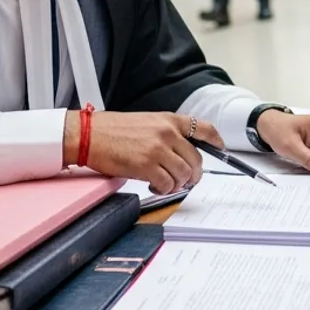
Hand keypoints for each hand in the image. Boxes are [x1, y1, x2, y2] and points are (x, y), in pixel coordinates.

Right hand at [63, 111, 222, 195]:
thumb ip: (166, 134)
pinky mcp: (146, 165)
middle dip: (193, 174)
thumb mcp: (146, 122)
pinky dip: (163, 189)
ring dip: (177, 184)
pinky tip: (153, 185)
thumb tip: (181, 154)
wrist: (89, 134)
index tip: (220, 148)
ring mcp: (158, 149)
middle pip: (196, 160)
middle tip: (185, 181)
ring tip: (164, 183)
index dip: (216, 141)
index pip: (203, 128)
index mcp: (169, 120)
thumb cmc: (112, 129)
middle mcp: (167, 133)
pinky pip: (167, 184)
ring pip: (183, 175)